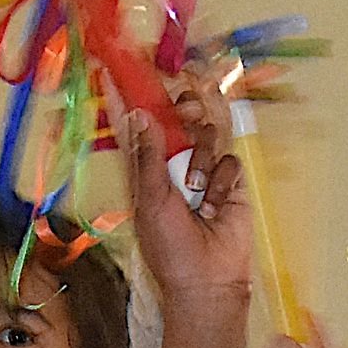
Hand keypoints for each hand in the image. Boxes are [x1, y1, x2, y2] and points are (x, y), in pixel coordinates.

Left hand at [121, 85, 251, 312]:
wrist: (208, 279)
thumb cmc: (170, 247)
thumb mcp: (151, 200)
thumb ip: (149, 155)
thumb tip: (141, 113)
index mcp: (147, 165)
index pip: (139, 123)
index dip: (130, 96)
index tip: (116, 68)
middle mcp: (175, 161)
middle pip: (182, 113)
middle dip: (185, 108)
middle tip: (186, 112)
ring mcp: (204, 168)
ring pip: (208, 132)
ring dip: (202, 159)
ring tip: (197, 192)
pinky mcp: (230, 180)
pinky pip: (229, 159)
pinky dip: (221, 182)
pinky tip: (214, 207)